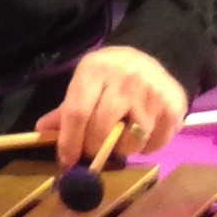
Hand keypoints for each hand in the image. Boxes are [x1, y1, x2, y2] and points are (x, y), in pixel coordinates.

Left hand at [39, 44, 188, 170]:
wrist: (151, 54)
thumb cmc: (109, 76)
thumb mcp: (85, 83)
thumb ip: (66, 110)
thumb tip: (42, 131)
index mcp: (95, 70)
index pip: (77, 113)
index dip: (70, 142)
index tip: (68, 161)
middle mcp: (125, 78)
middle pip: (102, 129)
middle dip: (93, 149)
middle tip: (92, 153)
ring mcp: (152, 92)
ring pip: (131, 141)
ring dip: (122, 149)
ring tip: (120, 139)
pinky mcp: (174, 105)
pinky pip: (156, 143)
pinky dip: (146, 148)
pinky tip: (141, 135)